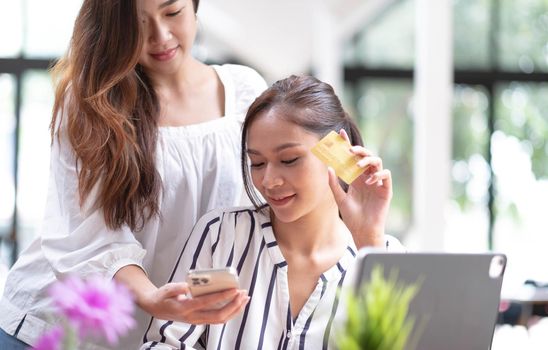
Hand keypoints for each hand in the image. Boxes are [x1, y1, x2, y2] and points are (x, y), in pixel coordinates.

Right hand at [143, 282, 249, 323]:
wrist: (157, 308)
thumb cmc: (163, 297)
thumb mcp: (167, 289)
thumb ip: (177, 288)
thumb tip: (188, 286)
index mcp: (185, 308)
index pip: (207, 303)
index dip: (222, 296)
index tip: (233, 289)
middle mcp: (194, 317)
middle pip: (218, 315)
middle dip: (233, 305)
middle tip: (243, 293)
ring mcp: (198, 320)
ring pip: (221, 319)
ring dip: (235, 310)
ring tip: (245, 298)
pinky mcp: (201, 320)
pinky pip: (219, 319)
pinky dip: (231, 312)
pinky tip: (238, 304)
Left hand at [327, 129, 391, 248]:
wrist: (362, 231)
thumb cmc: (352, 216)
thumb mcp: (340, 198)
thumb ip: (334, 184)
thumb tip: (329, 167)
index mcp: (356, 178)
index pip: (352, 158)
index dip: (347, 145)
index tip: (340, 134)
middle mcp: (367, 177)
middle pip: (366, 157)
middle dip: (359, 150)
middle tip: (350, 150)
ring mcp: (377, 183)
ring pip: (377, 163)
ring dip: (368, 160)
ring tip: (359, 165)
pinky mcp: (385, 190)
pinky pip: (386, 176)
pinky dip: (378, 175)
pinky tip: (369, 181)